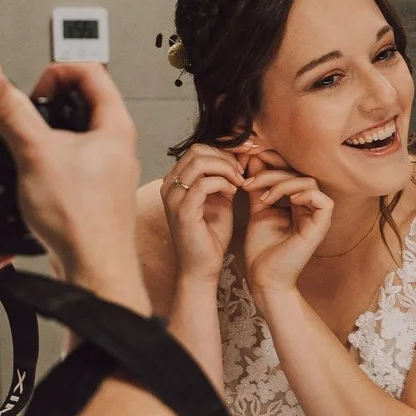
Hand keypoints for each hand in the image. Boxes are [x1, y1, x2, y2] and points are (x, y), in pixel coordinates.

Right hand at [0, 61, 147, 310]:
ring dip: (45, 133)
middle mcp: (116, 144)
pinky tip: (34, 175)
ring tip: (28, 146)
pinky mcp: (92, 190)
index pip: (90, 71)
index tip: (33, 90)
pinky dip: (48, 159)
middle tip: (26, 117)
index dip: (55, 72)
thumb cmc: (83, 221)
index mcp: (115, 125)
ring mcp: (105, 168)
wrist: (93, 269)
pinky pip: (68, 160)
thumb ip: (12, 112)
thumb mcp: (36, 154)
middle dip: (46, 102)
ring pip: (72, 132)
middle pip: (80, 100)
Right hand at [158, 145, 242, 284]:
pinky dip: (223, 183)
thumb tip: (240, 155)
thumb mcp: (220, 199)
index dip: (225, 148)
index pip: (198, 149)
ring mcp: (173, 197)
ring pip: (200, 162)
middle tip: (244, 169)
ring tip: (240, 181)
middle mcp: (169, 185)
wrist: (202, 267)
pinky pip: (204, 183)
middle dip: (227, 155)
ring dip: (226, 168)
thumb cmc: (211, 235)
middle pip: (198, 150)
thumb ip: (224, 177)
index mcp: (175, 180)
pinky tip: (234, 192)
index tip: (246, 155)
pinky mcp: (182, 210)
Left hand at [241, 166, 331, 294]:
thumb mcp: (257, 209)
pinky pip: (322, 200)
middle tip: (250, 180)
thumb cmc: (261, 249)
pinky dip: (303, 194)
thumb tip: (253, 157)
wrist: (263, 278)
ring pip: (308, 183)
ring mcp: (317, 217)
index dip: (272, 162)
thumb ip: (258, 185)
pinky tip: (280, 200)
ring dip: (281, 183)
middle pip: (298, 173)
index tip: (249, 164)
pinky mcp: (321, 227)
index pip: (291, 171)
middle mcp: (310, 207)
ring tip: (262, 196)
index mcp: (297, 203)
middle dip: (272, 171)